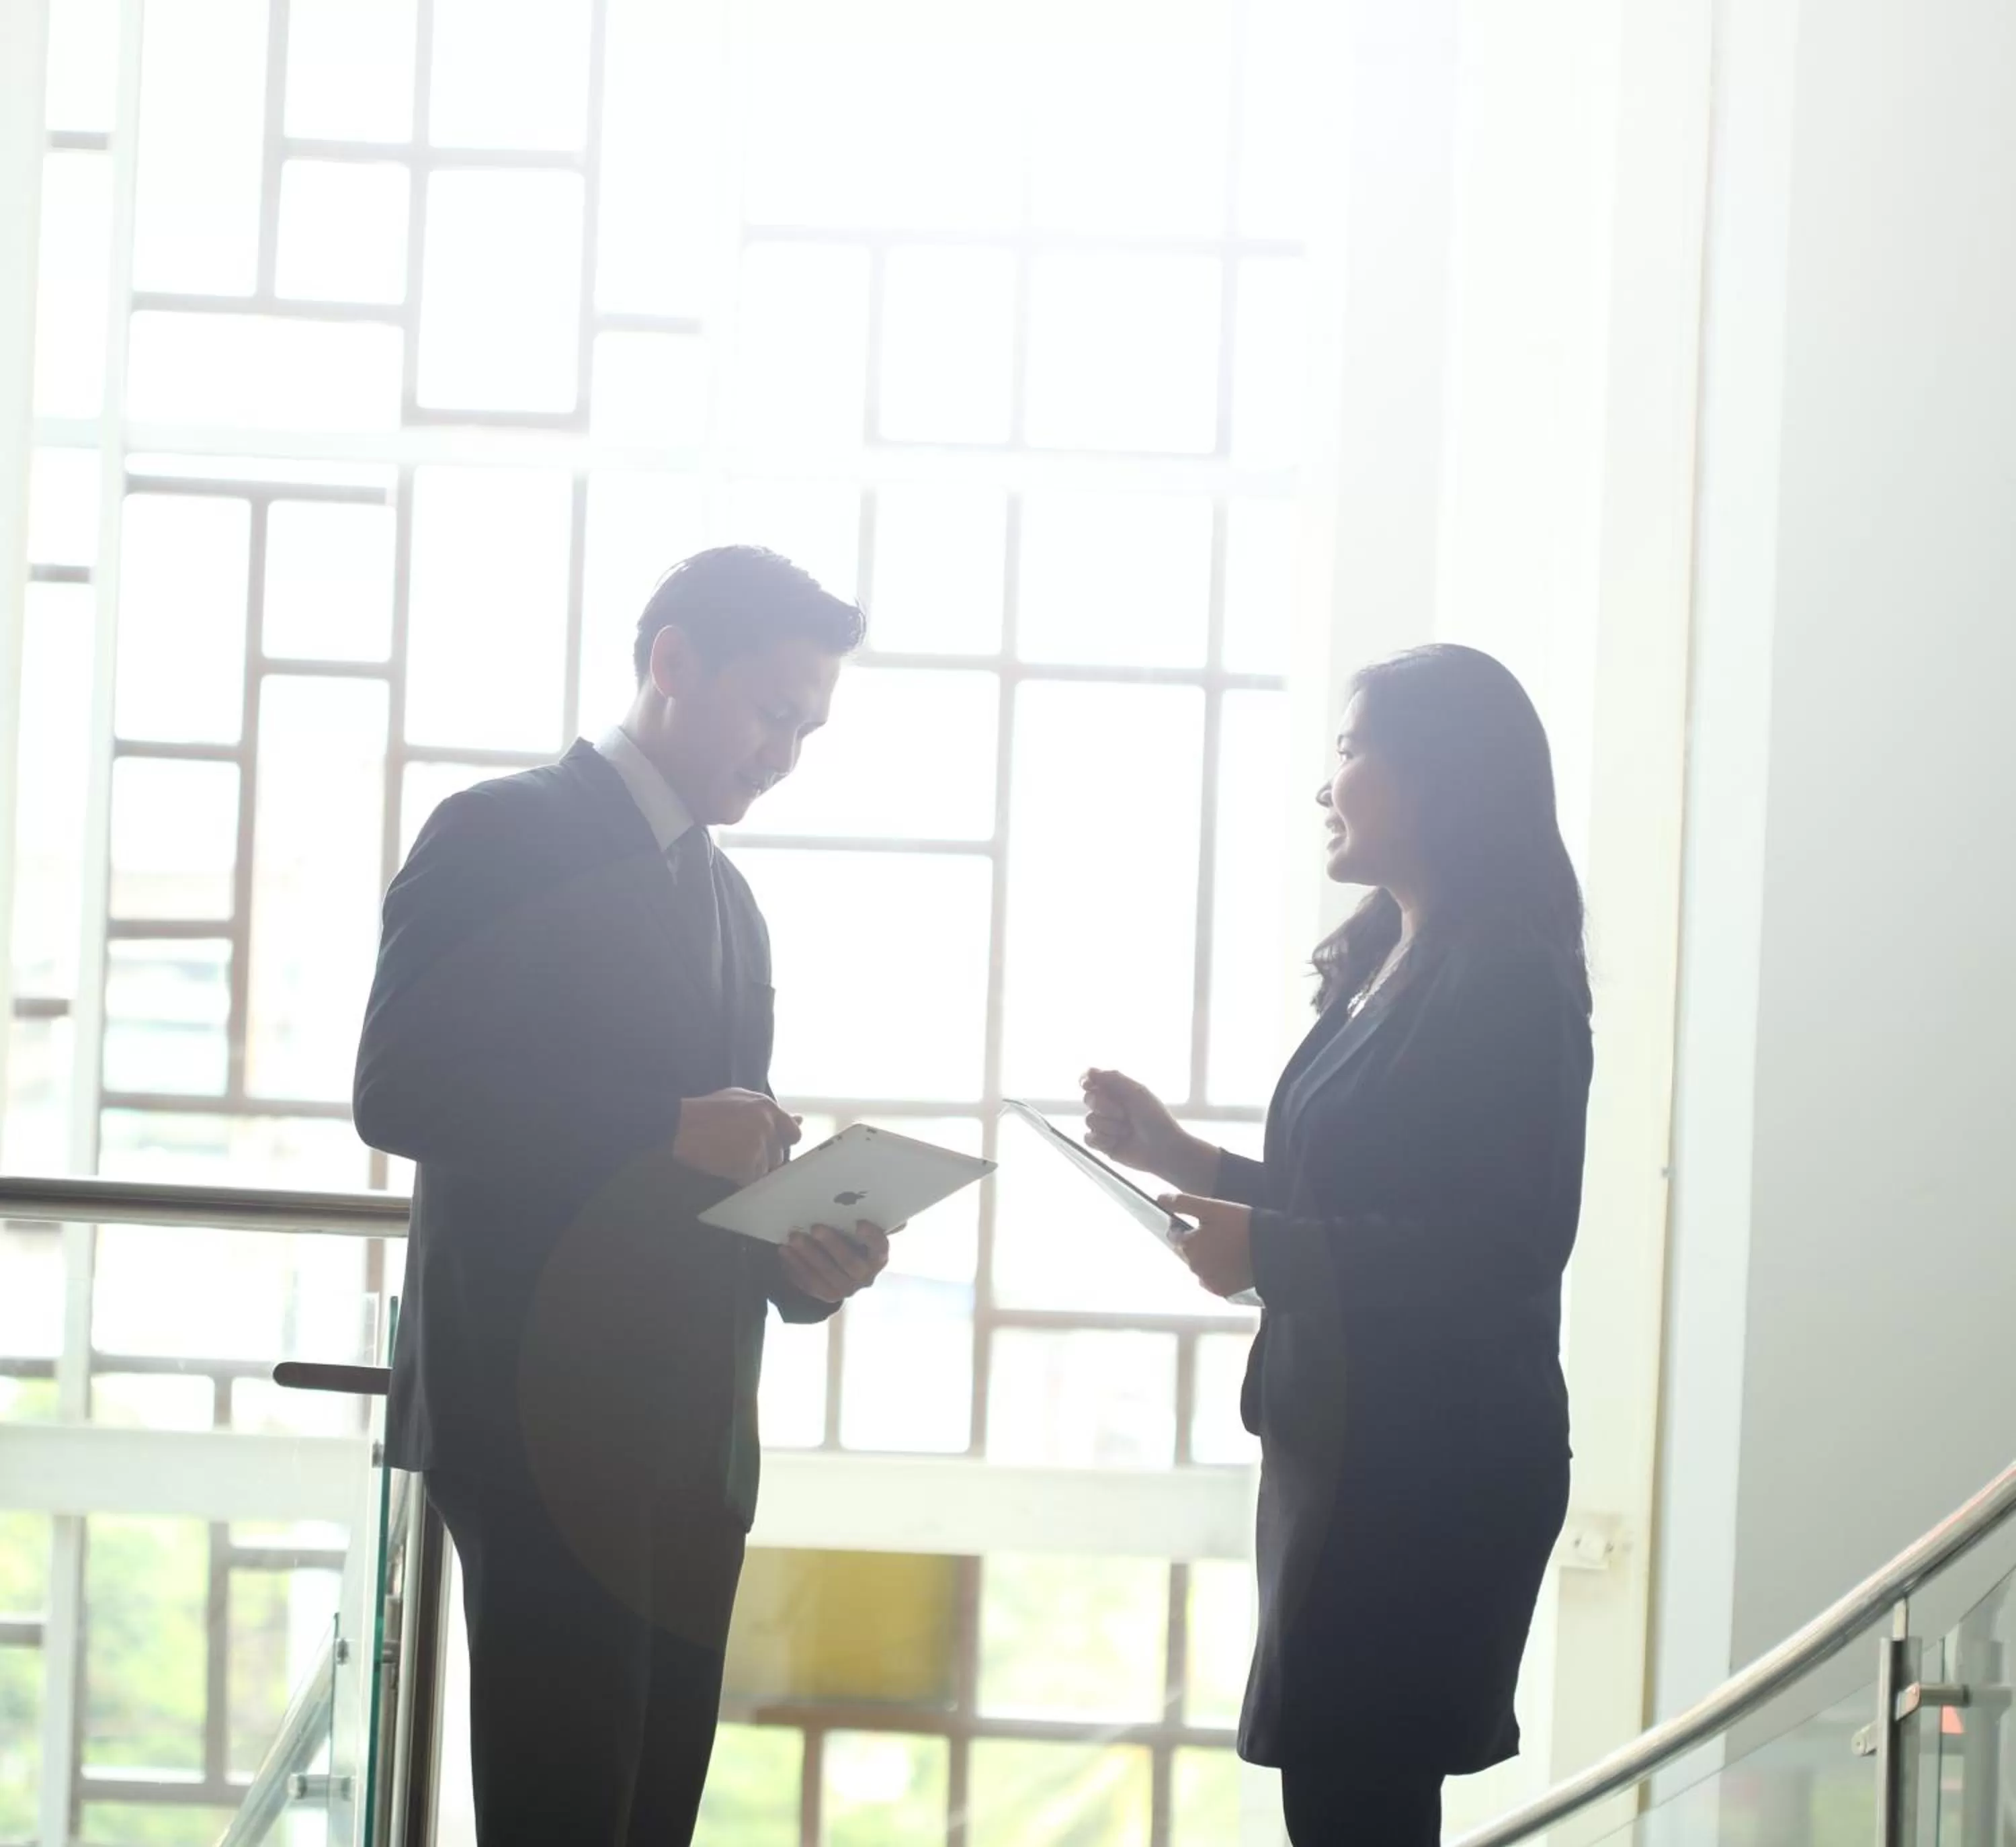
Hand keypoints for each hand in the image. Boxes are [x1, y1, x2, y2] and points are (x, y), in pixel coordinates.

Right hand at [673, 1088, 801, 1185]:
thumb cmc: (707, 1111)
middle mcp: (767, 1125)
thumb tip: (799, 1120)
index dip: (782, 1143)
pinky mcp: (748, 1163)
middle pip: (779, 1155)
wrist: (680, 1126)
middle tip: (739, 1152)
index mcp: (767, 1107)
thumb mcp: (741, 1100)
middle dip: (763, 1158)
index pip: (793, 1132)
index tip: (770, 1147)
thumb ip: (771, 1111)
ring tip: (728, 1157)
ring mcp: (758, 1145)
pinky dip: (739, 1178)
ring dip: (750, 1169)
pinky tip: (724, 1165)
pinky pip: (751, 1179)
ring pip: (766, 1169)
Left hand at [780, 1219, 891, 1303]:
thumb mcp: (863, 1233)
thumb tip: (899, 1218)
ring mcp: (846, 1289)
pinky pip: (810, 1283)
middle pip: (850, 1263)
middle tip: (815, 1227)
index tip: (858, 1222)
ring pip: (826, 1274)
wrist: (840, 1270)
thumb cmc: (853, 1242)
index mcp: (878, 1258)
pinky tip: (786, 1252)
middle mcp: (866, 1277)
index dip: (871, 1237)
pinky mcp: (827, 1296)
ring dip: (809, 1255)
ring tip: (794, 1237)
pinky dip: (796, 1267)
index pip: (880, 1248)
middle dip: (832, 1244)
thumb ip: (876, 1223)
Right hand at [1082, 1068, 1218, 1193]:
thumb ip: (1112, 1079)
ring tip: (1127, 1131)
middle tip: (1123, 1114)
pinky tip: (1117, 1142)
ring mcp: (1105, 1126)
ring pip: (1090, 1120)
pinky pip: (1088, 1138)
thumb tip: (1089, 1071)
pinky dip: (1103, 1140)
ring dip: (1110, 1126)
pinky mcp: (1103, 1144)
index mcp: (1117, 1091)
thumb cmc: (1154, 1118)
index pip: (1092, 1080)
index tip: (1088, 1085)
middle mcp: (1109, 1107)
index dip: (1086, 1082)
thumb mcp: (1136, 1092)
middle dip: (1105, 1106)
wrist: (1162, 1149)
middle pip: (1088, 1099)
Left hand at [1159, 1193, 1254, 1298]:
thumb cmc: (1241, 1225)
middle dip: (1195, 1241)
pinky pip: (1212, 1279)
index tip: (1202, 1219)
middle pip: (1186, 1252)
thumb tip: (1160, 1198)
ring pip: (1199, 1265)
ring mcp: (1208, 1282)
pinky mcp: (1222, 1291)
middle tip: (1217, 1230)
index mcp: (1187, 1247)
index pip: (1174, 1235)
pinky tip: (1231, 1260)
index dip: (1184, 1225)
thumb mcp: (1211, 1208)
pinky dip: (1216, 1271)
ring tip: (1226, 1245)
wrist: (1273, 1250)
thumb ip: (1183, 1203)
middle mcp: (1193, 1268)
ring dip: (1205, 1256)